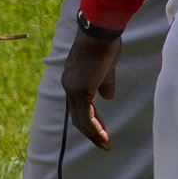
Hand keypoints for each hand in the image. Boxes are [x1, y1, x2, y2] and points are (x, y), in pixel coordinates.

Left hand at [62, 30, 121, 150]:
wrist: (100, 33)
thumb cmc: (105, 45)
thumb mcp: (106, 69)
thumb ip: (105, 84)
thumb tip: (108, 97)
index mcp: (73, 81)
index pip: (79, 107)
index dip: (91, 121)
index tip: (103, 132)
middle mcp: (69, 86)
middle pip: (77, 117)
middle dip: (91, 132)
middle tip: (103, 144)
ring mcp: (73, 89)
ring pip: (81, 119)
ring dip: (94, 134)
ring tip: (105, 145)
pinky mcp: (81, 90)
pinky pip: (86, 116)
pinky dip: (95, 128)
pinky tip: (104, 137)